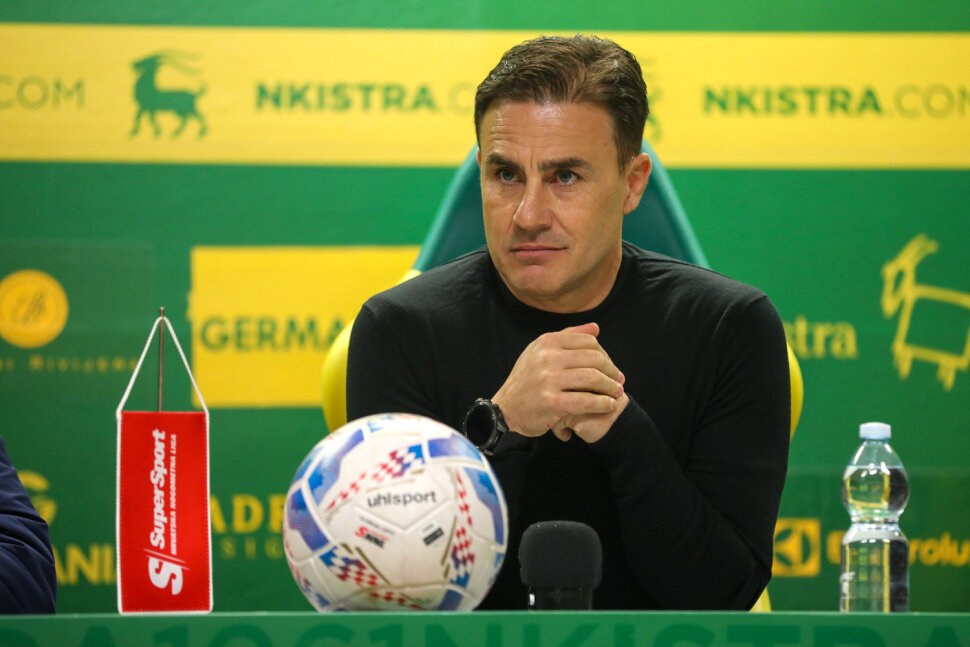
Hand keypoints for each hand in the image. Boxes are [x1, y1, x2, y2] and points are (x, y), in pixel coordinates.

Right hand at [491, 322, 624, 440]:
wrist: (504, 409)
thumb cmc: (526, 380)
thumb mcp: (540, 352)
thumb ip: (568, 338)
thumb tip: (596, 328)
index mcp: (547, 342)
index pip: (588, 342)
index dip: (606, 354)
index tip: (611, 367)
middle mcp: (547, 357)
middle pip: (594, 359)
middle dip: (612, 371)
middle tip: (619, 381)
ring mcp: (548, 380)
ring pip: (592, 378)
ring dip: (610, 387)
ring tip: (617, 393)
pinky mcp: (551, 402)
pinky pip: (585, 400)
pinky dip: (602, 403)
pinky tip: (608, 405)